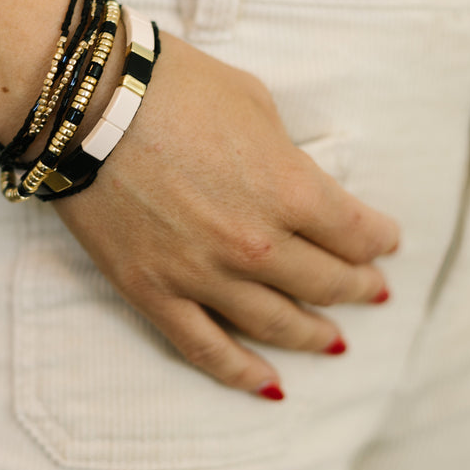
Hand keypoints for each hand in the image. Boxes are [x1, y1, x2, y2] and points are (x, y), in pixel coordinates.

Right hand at [0, 0, 399, 396]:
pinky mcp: (153, 292)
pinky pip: (205, 348)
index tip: (383, 242)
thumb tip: (293, 182)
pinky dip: (241, 372)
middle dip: (358, 288)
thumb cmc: (171, 85)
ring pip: (275, 324)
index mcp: (290, 189)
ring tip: (333, 341)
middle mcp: (256, 243)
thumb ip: (284, 155)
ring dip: (314, 335)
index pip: (356, 232)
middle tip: (370, 292)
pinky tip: (269, 384)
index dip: (378, 240)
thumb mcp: (252, 102)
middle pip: (326, 283)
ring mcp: (202, 274)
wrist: (85, 102)